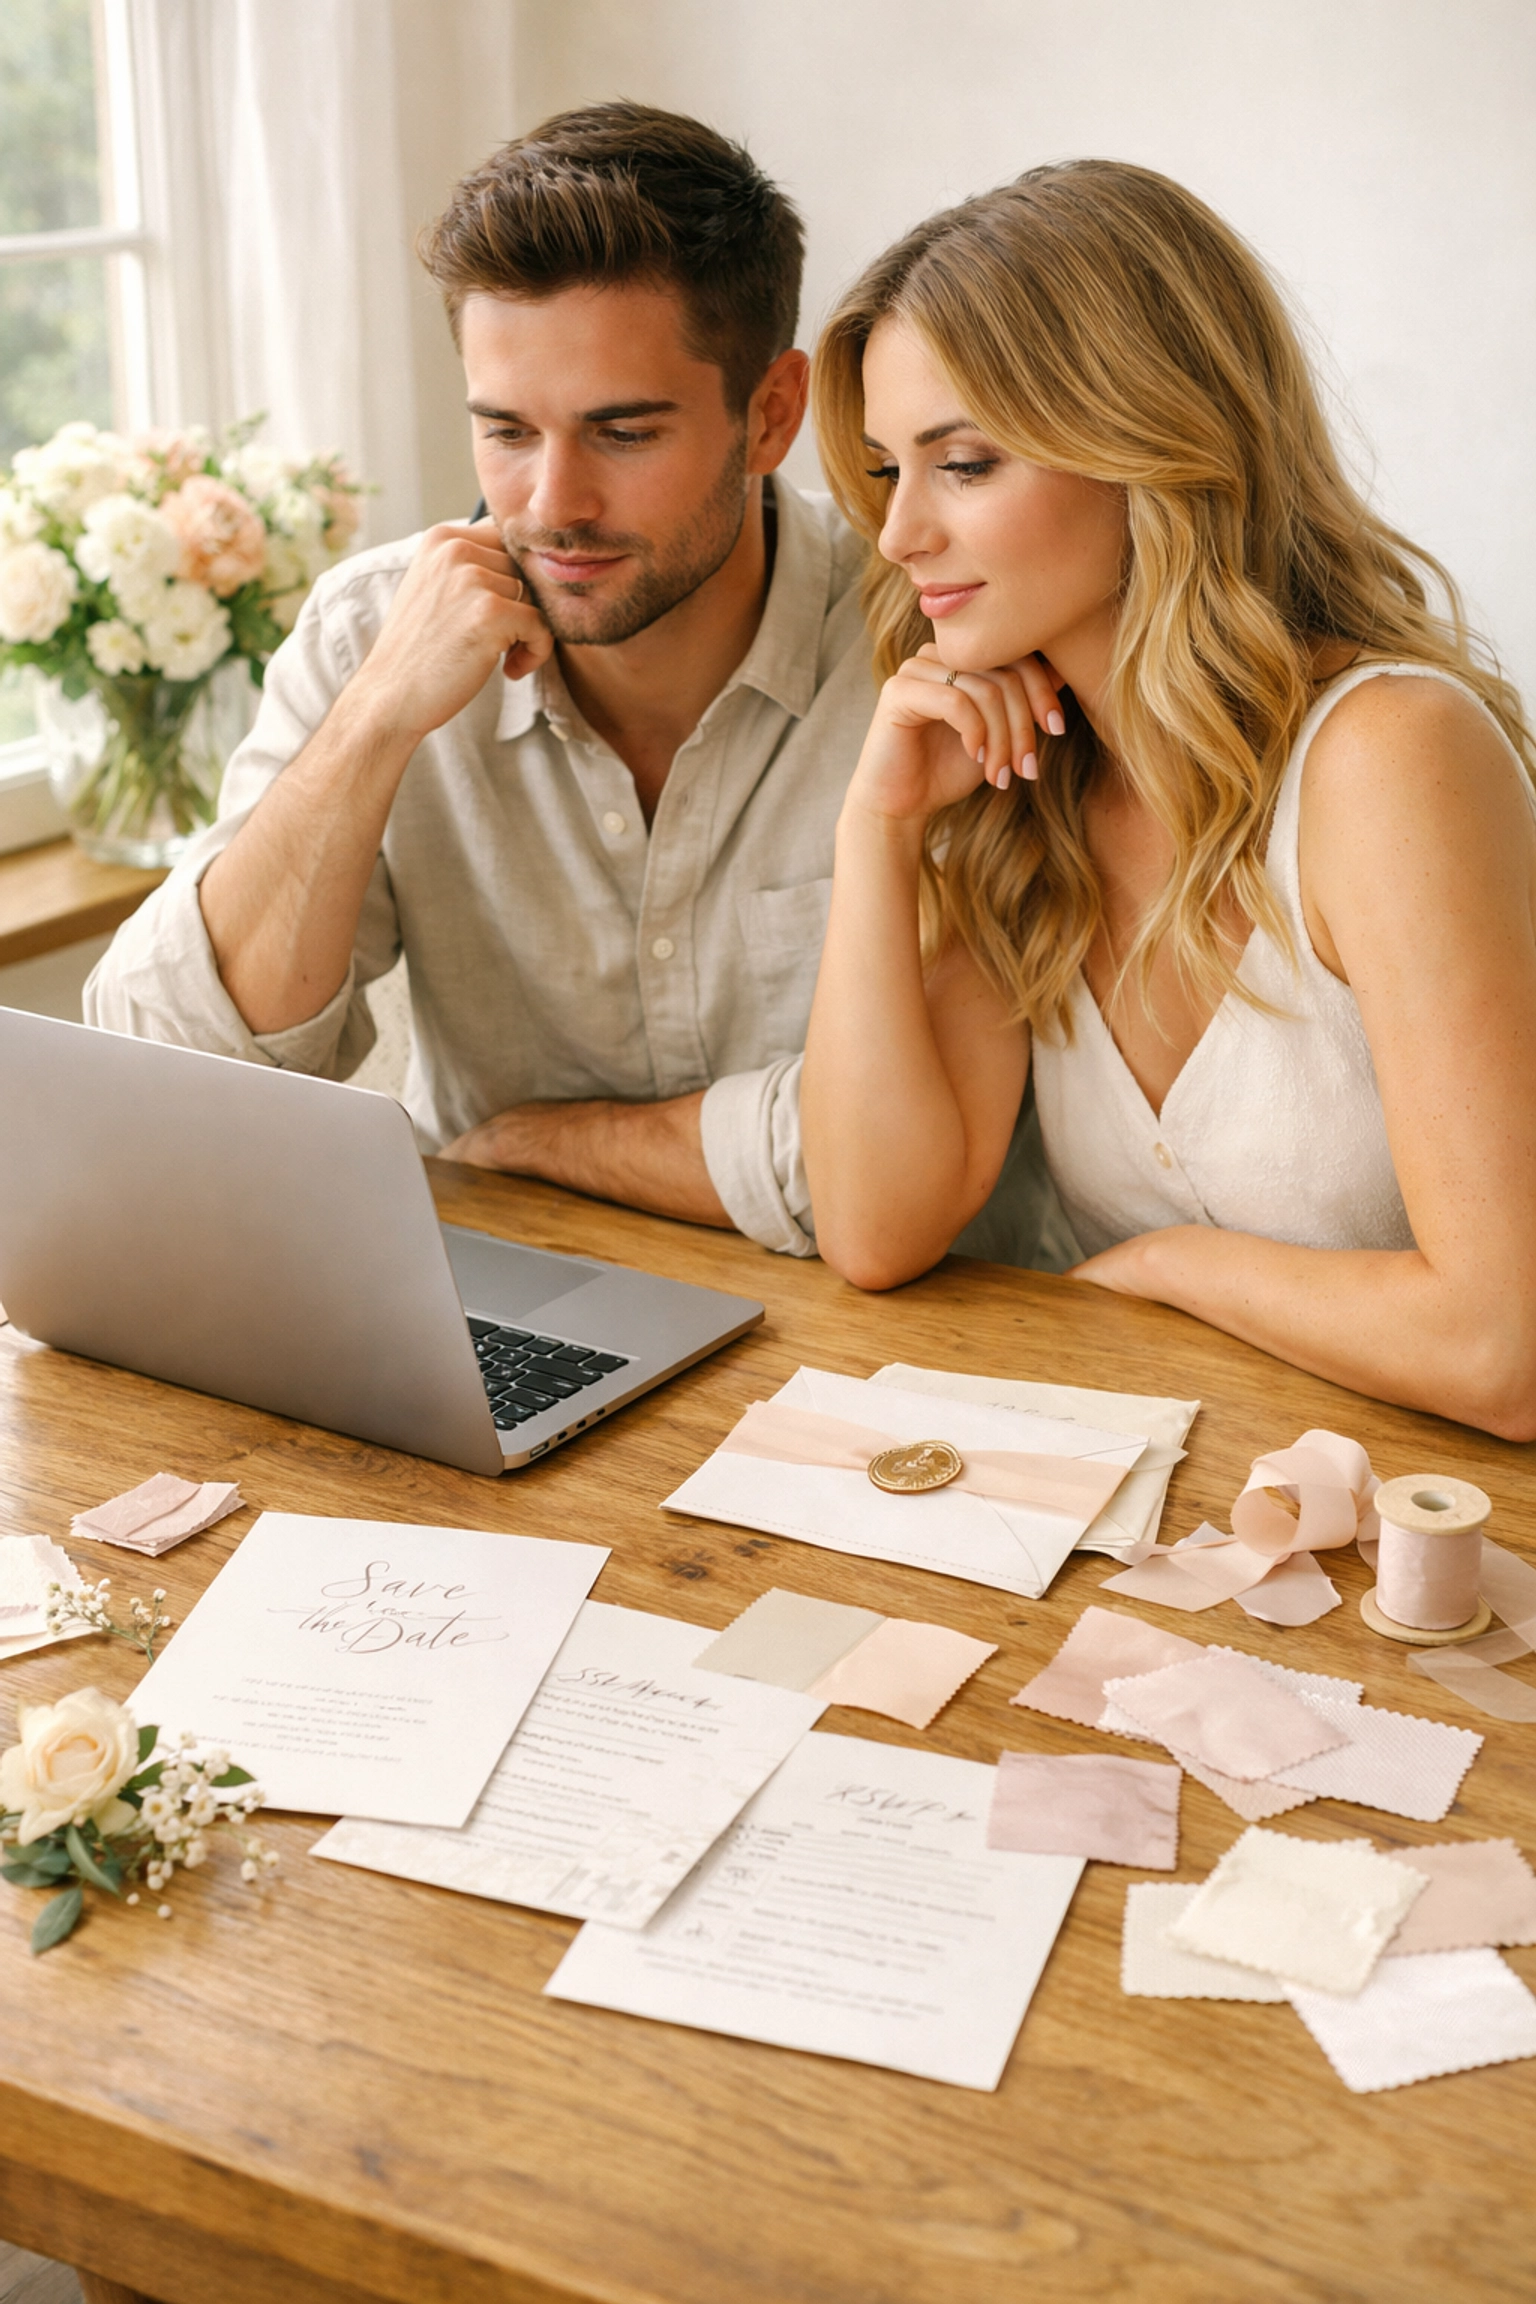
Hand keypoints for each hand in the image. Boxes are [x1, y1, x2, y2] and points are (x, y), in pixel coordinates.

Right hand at [350, 519, 553, 744]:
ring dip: (529, 633)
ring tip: (501, 657)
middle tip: (502, 643)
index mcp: (441, 538)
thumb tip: (533, 558)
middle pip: (524, 569)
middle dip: (522, 608)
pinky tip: (509, 670)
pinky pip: (541, 625)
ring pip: (536, 597)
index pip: (506, 542)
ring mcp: (472, 579)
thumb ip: (473, 567)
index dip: (513, 580)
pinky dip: (536, 652)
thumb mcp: (436, 589)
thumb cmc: (420, 651)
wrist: (390, 697)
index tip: (498, 617)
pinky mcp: (490, 612)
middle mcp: (455, 549)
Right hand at [846, 643, 1065, 824]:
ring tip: (1001, 773)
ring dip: (1002, 738)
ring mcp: (917, 669)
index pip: (1018, 655)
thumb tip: (1064, 671)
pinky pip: (956, 701)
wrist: (902, 804)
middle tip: (1028, 766)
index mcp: (963, 658)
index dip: (1043, 691)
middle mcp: (939, 655)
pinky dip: (975, 733)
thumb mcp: (999, 733)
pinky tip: (975, 757)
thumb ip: (1023, 701)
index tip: (1056, 729)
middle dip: (1023, 724)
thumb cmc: (949, 769)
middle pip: (1005, 673)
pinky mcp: (899, 691)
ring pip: (985, 690)